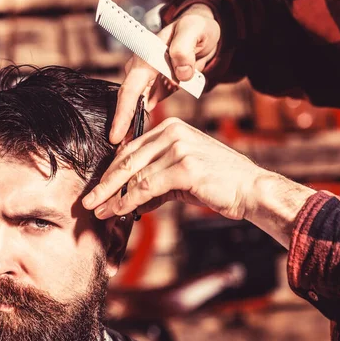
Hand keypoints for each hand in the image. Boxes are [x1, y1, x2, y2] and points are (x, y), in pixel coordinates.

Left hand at [84, 117, 262, 220]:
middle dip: (105, 184)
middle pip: (127, 160)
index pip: (131, 149)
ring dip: (113, 196)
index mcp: (172, 128)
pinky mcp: (184, 167)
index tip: (99, 189)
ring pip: (134, 175)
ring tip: (99, 211)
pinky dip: (128, 201)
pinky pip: (146, 187)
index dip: (111, 172)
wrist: (251, 189)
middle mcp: (173, 132)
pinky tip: (118, 211)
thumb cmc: (219, 183)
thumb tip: (129, 200)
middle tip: (88, 201)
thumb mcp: (183, 176)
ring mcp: (179, 148)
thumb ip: (156, 182)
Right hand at [109, 4, 220, 143]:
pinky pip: (144, 109)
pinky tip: (139, 144)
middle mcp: (141, 70)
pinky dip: (140, 124)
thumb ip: (185, 50)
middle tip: (118, 155)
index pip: (130, 89)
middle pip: (127, 102)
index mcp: (146, 57)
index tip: (116, 136)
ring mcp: (146, 80)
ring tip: (125, 156)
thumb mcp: (194, 31)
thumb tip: (180, 74)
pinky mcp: (154, 89)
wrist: (200, 32)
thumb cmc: (196, 30)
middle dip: (121, 128)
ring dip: (130, 129)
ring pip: (133, 108)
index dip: (122, 114)